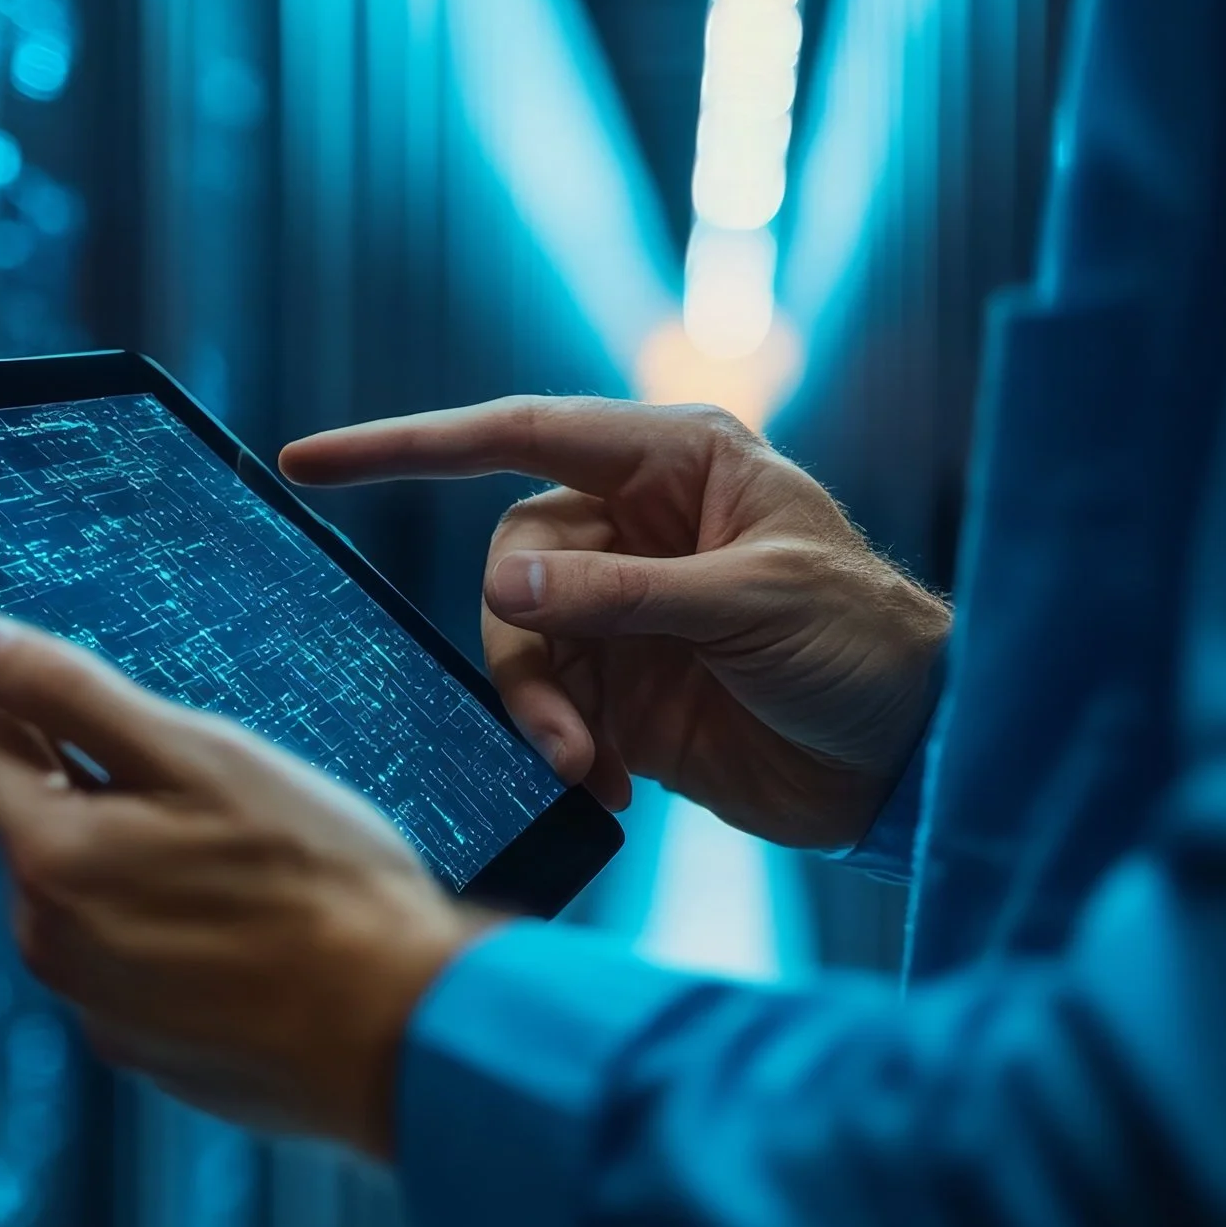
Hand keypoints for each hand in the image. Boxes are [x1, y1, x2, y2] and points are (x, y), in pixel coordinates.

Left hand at [0, 610, 482, 1157]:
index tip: (124, 722)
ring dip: (139, 865)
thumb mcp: (200, 756)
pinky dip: (170, 937)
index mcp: (50, 858)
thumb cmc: (315, 883)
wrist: (400, 1030)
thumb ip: (74, 694)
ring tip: (244, 875)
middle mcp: (47, 941)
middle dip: (104, 794)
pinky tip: (250, 939)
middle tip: (212, 805)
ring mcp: (93, 1004)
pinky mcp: (140, 1047)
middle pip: (36, 821)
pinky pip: (125, 961)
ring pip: (85, 892)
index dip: (42, 710)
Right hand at [280, 397, 949, 850]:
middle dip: (523, 643)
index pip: (519, 435)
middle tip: (563, 724)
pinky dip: (559, 753)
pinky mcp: (621, 695)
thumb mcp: (754, 604)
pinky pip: (548, 712)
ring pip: (520, 645)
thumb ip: (624, 593)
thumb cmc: (866, 645)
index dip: (410, 445)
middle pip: (513, 563)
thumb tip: (502, 585)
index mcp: (674, 466)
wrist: (916, 762)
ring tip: (585, 766)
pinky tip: (603, 791)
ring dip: (540, 710)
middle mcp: (635, 530)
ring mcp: (623, 614)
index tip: (309, 460)